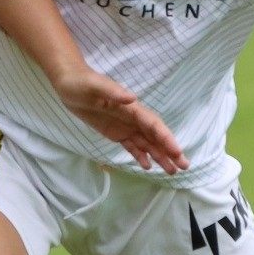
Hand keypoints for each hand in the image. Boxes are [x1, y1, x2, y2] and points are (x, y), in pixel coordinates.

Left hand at [51, 66, 188, 174]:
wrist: (69, 84)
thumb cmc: (82, 82)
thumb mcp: (95, 86)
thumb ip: (113, 91)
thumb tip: (132, 98)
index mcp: (131, 108)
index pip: (153, 125)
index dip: (166, 138)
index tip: (177, 151)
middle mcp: (132, 118)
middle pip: (155, 136)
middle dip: (170, 151)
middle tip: (183, 166)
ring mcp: (125, 126)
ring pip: (146, 143)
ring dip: (159, 156)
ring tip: (171, 171)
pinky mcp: (115, 132)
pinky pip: (131, 146)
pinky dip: (140, 155)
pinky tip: (147, 166)